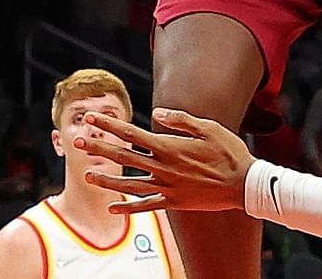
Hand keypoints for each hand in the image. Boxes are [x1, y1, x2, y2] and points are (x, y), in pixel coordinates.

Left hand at [79, 109, 253, 213]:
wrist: (244, 185)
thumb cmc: (229, 151)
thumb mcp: (207, 127)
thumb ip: (180, 120)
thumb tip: (157, 112)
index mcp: (169, 146)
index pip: (131, 133)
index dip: (110, 125)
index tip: (92, 118)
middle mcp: (163, 168)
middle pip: (123, 156)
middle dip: (98, 147)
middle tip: (77, 142)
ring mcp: (167, 187)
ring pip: (129, 184)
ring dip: (106, 180)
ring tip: (86, 176)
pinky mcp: (174, 203)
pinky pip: (146, 206)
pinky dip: (128, 208)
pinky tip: (113, 208)